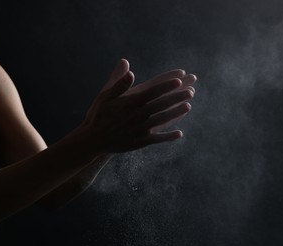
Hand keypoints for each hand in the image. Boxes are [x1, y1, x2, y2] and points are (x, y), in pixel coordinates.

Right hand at [81, 59, 196, 153]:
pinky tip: (179, 133)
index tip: (179, 79)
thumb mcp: (104, 95)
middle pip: (161, 104)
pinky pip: (157, 139)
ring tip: (188, 106)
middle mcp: (137, 115)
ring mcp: (139, 130)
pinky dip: (168, 136)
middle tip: (191, 91)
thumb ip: (118, 82)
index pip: (152, 91)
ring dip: (176, 113)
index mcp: (129, 103)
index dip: (166, 85)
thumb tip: (128, 66)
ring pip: (162, 120)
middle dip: (176, 97)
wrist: (92, 140)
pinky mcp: (140, 142)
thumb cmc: (98, 115)